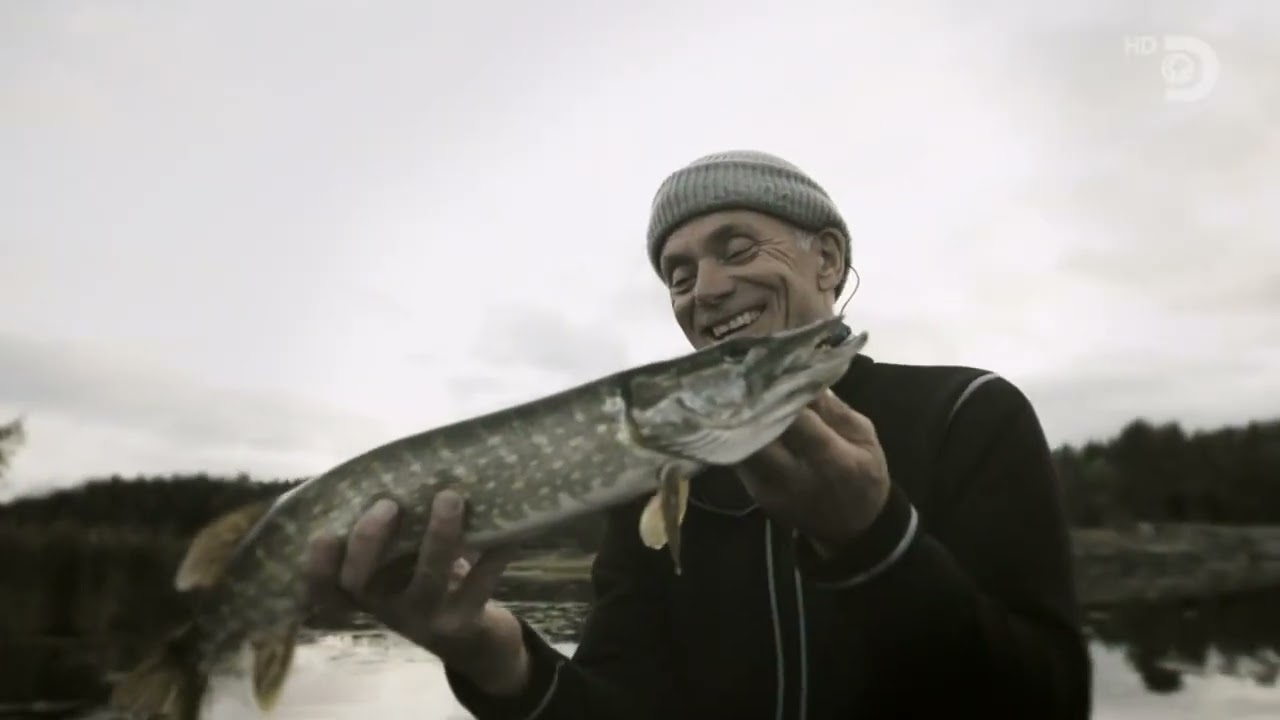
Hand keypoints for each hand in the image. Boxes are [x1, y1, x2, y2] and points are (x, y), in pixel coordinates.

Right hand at [304, 490, 529, 695]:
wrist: (472, 640)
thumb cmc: (427, 581)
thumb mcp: (402, 562)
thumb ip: (392, 529)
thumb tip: (391, 465)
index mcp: (366, 592)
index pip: (326, 588)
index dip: (317, 567)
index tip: (322, 534)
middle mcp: (388, 609)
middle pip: (363, 583)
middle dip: (370, 541)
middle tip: (389, 504)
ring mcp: (426, 619)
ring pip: (427, 580)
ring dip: (439, 536)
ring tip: (450, 497)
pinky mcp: (465, 622)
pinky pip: (480, 585)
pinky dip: (494, 555)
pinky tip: (508, 531)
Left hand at [735, 389, 890, 552]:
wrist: (853, 529)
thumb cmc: (864, 476)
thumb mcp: (864, 436)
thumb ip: (833, 408)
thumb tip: (802, 374)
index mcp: (832, 462)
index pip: (797, 422)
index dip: (782, 393)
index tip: (773, 367)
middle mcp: (794, 478)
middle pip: (759, 434)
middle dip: (752, 403)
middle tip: (746, 373)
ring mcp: (769, 488)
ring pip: (740, 444)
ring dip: (737, 417)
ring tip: (737, 388)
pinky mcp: (753, 493)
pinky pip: (737, 456)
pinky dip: (736, 434)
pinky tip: (738, 414)